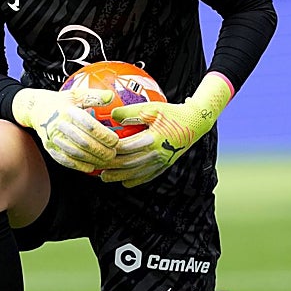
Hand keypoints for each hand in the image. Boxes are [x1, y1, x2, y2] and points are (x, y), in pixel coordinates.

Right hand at [12, 87, 118, 173]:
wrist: (35, 109)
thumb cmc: (59, 101)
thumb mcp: (76, 94)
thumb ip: (94, 96)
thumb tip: (111, 96)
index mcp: (68, 111)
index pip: (90, 126)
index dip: (104, 135)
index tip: (115, 140)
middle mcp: (60, 125)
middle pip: (85, 142)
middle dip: (102, 151)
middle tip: (113, 154)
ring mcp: (54, 138)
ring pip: (76, 154)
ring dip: (93, 160)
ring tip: (105, 161)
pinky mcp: (50, 148)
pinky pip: (65, 160)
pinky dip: (79, 166)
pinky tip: (90, 167)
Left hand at [99, 72, 233, 187]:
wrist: (195, 123)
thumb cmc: (172, 113)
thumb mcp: (152, 108)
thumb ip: (131, 112)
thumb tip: (112, 115)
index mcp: (152, 139)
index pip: (125, 148)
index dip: (110, 150)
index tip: (98, 149)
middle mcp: (156, 154)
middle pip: (128, 164)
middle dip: (110, 167)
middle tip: (95, 167)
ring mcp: (161, 162)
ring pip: (136, 174)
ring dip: (119, 177)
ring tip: (105, 178)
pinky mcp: (165, 166)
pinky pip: (148, 176)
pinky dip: (135, 181)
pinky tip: (124, 182)